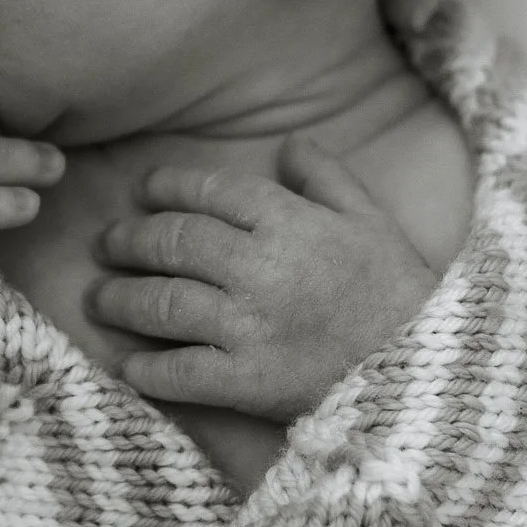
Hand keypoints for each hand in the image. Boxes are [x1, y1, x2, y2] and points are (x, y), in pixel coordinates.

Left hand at [87, 136, 435, 416]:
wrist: (427, 375)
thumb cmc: (401, 294)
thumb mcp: (373, 221)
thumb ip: (327, 177)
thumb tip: (288, 144)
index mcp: (291, 222)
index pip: (210, 192)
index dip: (168, 187)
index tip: (144, 191)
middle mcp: (261, 268)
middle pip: (172, 243)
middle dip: (129, 241)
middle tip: (107, 244)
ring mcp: (249, 326)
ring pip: (162, 303)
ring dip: (120, 300)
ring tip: (99, 300)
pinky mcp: (247, 382)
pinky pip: (179, 373)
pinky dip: (147, 370)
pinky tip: (129, 367)